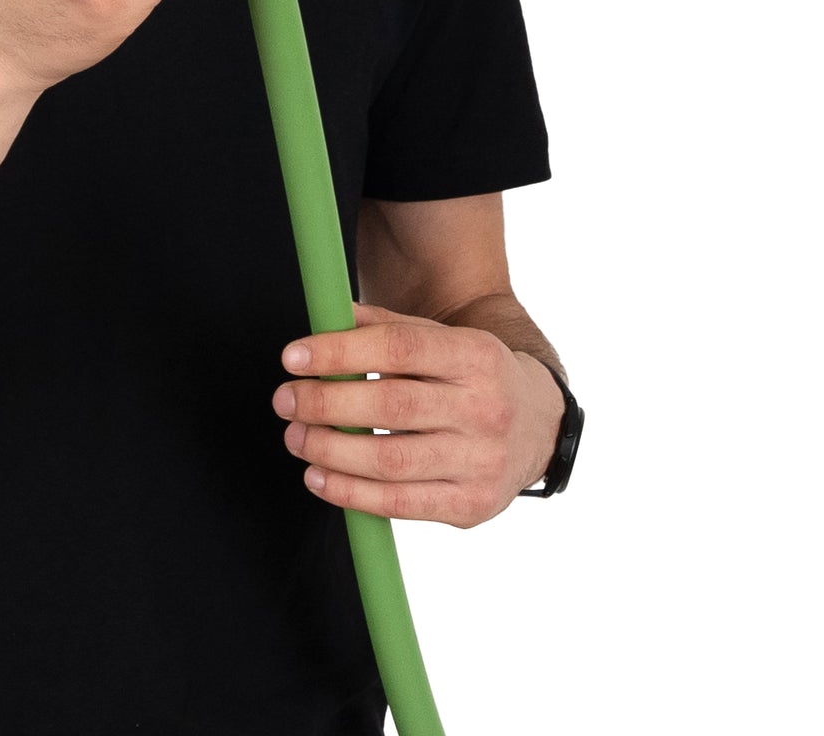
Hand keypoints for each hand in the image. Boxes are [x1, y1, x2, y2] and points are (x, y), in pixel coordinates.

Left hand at [272, 301, 565, 528]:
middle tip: (285, 401)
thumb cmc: (469, 374)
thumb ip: (382, 327)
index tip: (292, 357)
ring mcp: (483, 462)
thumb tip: (321, 316)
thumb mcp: (439, 337)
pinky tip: (319, 478)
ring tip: (296, 438)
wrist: (538, 424)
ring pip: (392, 461)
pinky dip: (352, 493)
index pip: (398, 348)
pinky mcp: (473, 506)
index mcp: (474, 354)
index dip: (340, 352)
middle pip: (391, 407)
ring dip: (331, 452)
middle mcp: (485, 408)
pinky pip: (402, 504)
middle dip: (326, 404)